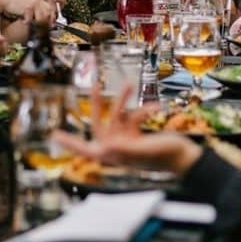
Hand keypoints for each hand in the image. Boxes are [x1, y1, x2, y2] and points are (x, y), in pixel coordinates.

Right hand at [2, 0, 55, 25]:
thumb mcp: (30, 5)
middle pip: (47, 16)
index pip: (51, 10)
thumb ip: (39, 10)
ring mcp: (33, 4)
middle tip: (36, 26)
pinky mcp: (27, 8)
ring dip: (34, 23)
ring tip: (27, 21)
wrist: (6, 0)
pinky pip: (30, 20)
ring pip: (40, 19)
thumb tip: (48, 22)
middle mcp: (38, 1)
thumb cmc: (18, 4)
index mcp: (40, 0)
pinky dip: (25, 22)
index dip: (51, 19)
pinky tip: (21, 20)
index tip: (49, 25)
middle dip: (43, 23)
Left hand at [52, 84, 202, 174]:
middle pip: (100, 124)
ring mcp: (127, 141)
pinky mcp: (137, 135)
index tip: (54, 134)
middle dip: (98, 104)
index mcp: (114, 155)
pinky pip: (134, 117)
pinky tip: (156, 108)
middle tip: (94, 86)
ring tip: (129, 83)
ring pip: (119, 116)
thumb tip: (104, 149)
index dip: (70, 142)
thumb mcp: (145, 151)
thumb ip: (125, 150)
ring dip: (124, 100)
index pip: (86, 149)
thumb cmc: (166, 157)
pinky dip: (144, 110)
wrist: (186, 158)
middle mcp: (117, 148)